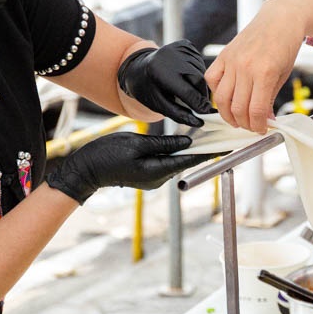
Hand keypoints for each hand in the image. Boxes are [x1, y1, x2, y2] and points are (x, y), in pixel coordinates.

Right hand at [46, 133, 213, 203]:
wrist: (85, 170)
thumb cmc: (106, 155)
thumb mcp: (136, 143)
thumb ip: (163, 142)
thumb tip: (187, 140)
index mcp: (157, 171)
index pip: (190, 160)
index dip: (210, 152)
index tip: (226, 146)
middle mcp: (159, 178)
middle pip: (186, 162)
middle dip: (202, 149)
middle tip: (219, 136)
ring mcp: (153, 178)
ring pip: (177, 161)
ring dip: (189, 150)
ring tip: (206, 136)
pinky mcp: (147, 174)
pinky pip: (167, 162)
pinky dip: (176, 151)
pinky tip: (183, 140)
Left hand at [117, 41, 212, 125]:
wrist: (138, 66)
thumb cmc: (147, 88)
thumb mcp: (157, 104)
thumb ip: (178, 114)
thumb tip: (198, 122)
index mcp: (159, 72)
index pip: (187, 91)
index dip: (198, 105)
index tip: (205, 113)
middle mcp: (170, 56)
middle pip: (198, 80)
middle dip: (201, 95)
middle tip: (198, 105)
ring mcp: (179, 48)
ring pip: (201, 72)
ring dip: (200, 85)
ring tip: (188, 89)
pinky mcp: (186, 44)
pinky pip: (200, 64)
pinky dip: (198, 74)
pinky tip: (187, 77)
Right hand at [205, 0, 305, 133]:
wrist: (279, 19)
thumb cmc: (285, 46)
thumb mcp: (283, 75)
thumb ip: (270, 98)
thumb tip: (264, 120)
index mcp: (265, 73)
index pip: (256, 111)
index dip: (258, 126)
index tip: (262, 129)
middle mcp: (245, 67)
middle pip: (237, 108)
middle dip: (244, 124)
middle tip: (251, 126)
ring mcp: (232, 61)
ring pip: (221, 98)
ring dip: (228, 115)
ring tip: (237, 119)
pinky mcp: (223, 55)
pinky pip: (211, 79)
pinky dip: (215, 93)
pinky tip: (226, 97)